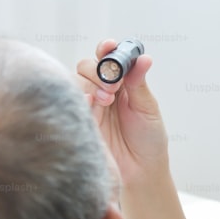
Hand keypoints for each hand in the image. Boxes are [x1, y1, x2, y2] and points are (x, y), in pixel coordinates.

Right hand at [76, 40, 168, 182]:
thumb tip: (144, 58)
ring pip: (77, 81)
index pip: (109, 58)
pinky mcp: (80, 121)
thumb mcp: (147, 109)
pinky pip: (71, 102)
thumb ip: (139, 83)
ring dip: (91, 83)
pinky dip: (80, 98)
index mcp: (122, 84)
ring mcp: (90, 106)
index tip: (110, 46)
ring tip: (107, 99)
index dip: (107, 49)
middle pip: (88, 66)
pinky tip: (91, 103)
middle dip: (99, 69)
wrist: (141, 172)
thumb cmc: (148, 140)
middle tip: (115, 85)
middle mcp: (103, 91)